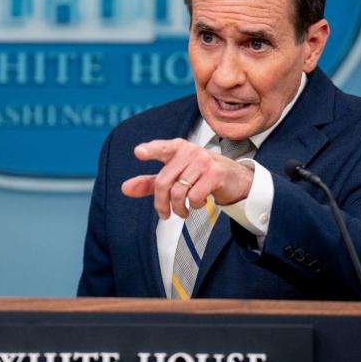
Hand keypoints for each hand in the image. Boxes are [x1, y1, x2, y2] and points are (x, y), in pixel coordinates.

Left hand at [121, 139, 254, 219]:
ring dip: (178, 208)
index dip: (149, 150)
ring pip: (178, 192)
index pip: (161, 148)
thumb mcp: (175, 176)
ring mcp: (203, 161)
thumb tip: (125, 188)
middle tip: (165, 214)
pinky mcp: (215, 174)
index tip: (139, 152)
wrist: (235, 178)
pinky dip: (194, 206)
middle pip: (164, 182)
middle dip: (161, 203)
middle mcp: (189, 151)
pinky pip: (194, 196)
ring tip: (182, 211)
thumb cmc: (201, 174)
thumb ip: (150, 182)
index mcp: (177, 148)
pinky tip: (198, 203)